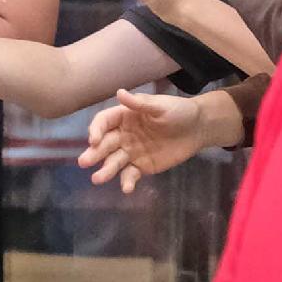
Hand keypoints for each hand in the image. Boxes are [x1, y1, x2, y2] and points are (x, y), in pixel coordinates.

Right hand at [84, 88, 206, 192]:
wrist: (197, 129)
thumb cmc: (178, 111)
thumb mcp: (159, 105)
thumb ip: (139, 104)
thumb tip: (119, 92)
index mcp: (124, 117)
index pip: (103, 123)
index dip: (96, 130)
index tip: (93, 140)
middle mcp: (123, 135)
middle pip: (104, 145)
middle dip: (94, 154)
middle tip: (84, 162)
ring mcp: (131, 152)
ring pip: (114, 162)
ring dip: (105, 170)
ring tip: (97, 180)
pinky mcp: (141, 166)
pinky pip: (130, 174)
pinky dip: (127, 182)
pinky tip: (127, 188)